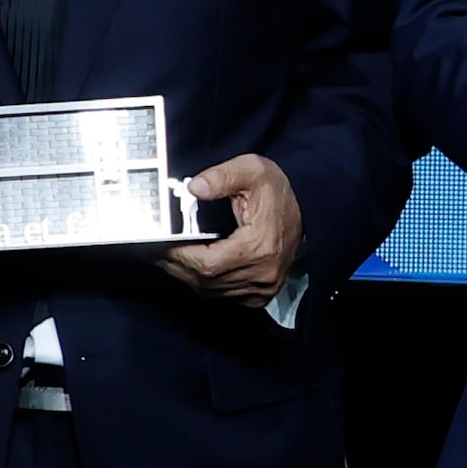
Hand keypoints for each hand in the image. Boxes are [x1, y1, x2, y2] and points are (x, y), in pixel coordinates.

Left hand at [159, 153, 303, 304]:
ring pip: (213, 292)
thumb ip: (221, 177)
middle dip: (178, 267)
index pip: (207, 264)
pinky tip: (197, 270)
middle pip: (206, 282)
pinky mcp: (264, 292)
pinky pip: (226, 297)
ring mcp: (265, 286)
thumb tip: (194, 188)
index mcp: (259, 246)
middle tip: (158, 252)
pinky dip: (207, 286)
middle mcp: (263, 272)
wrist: (308, 206)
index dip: (179, 257)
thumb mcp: (251, 170)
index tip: (161, 245)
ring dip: (189, 277)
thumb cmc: (277, 190)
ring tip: (172, 259)